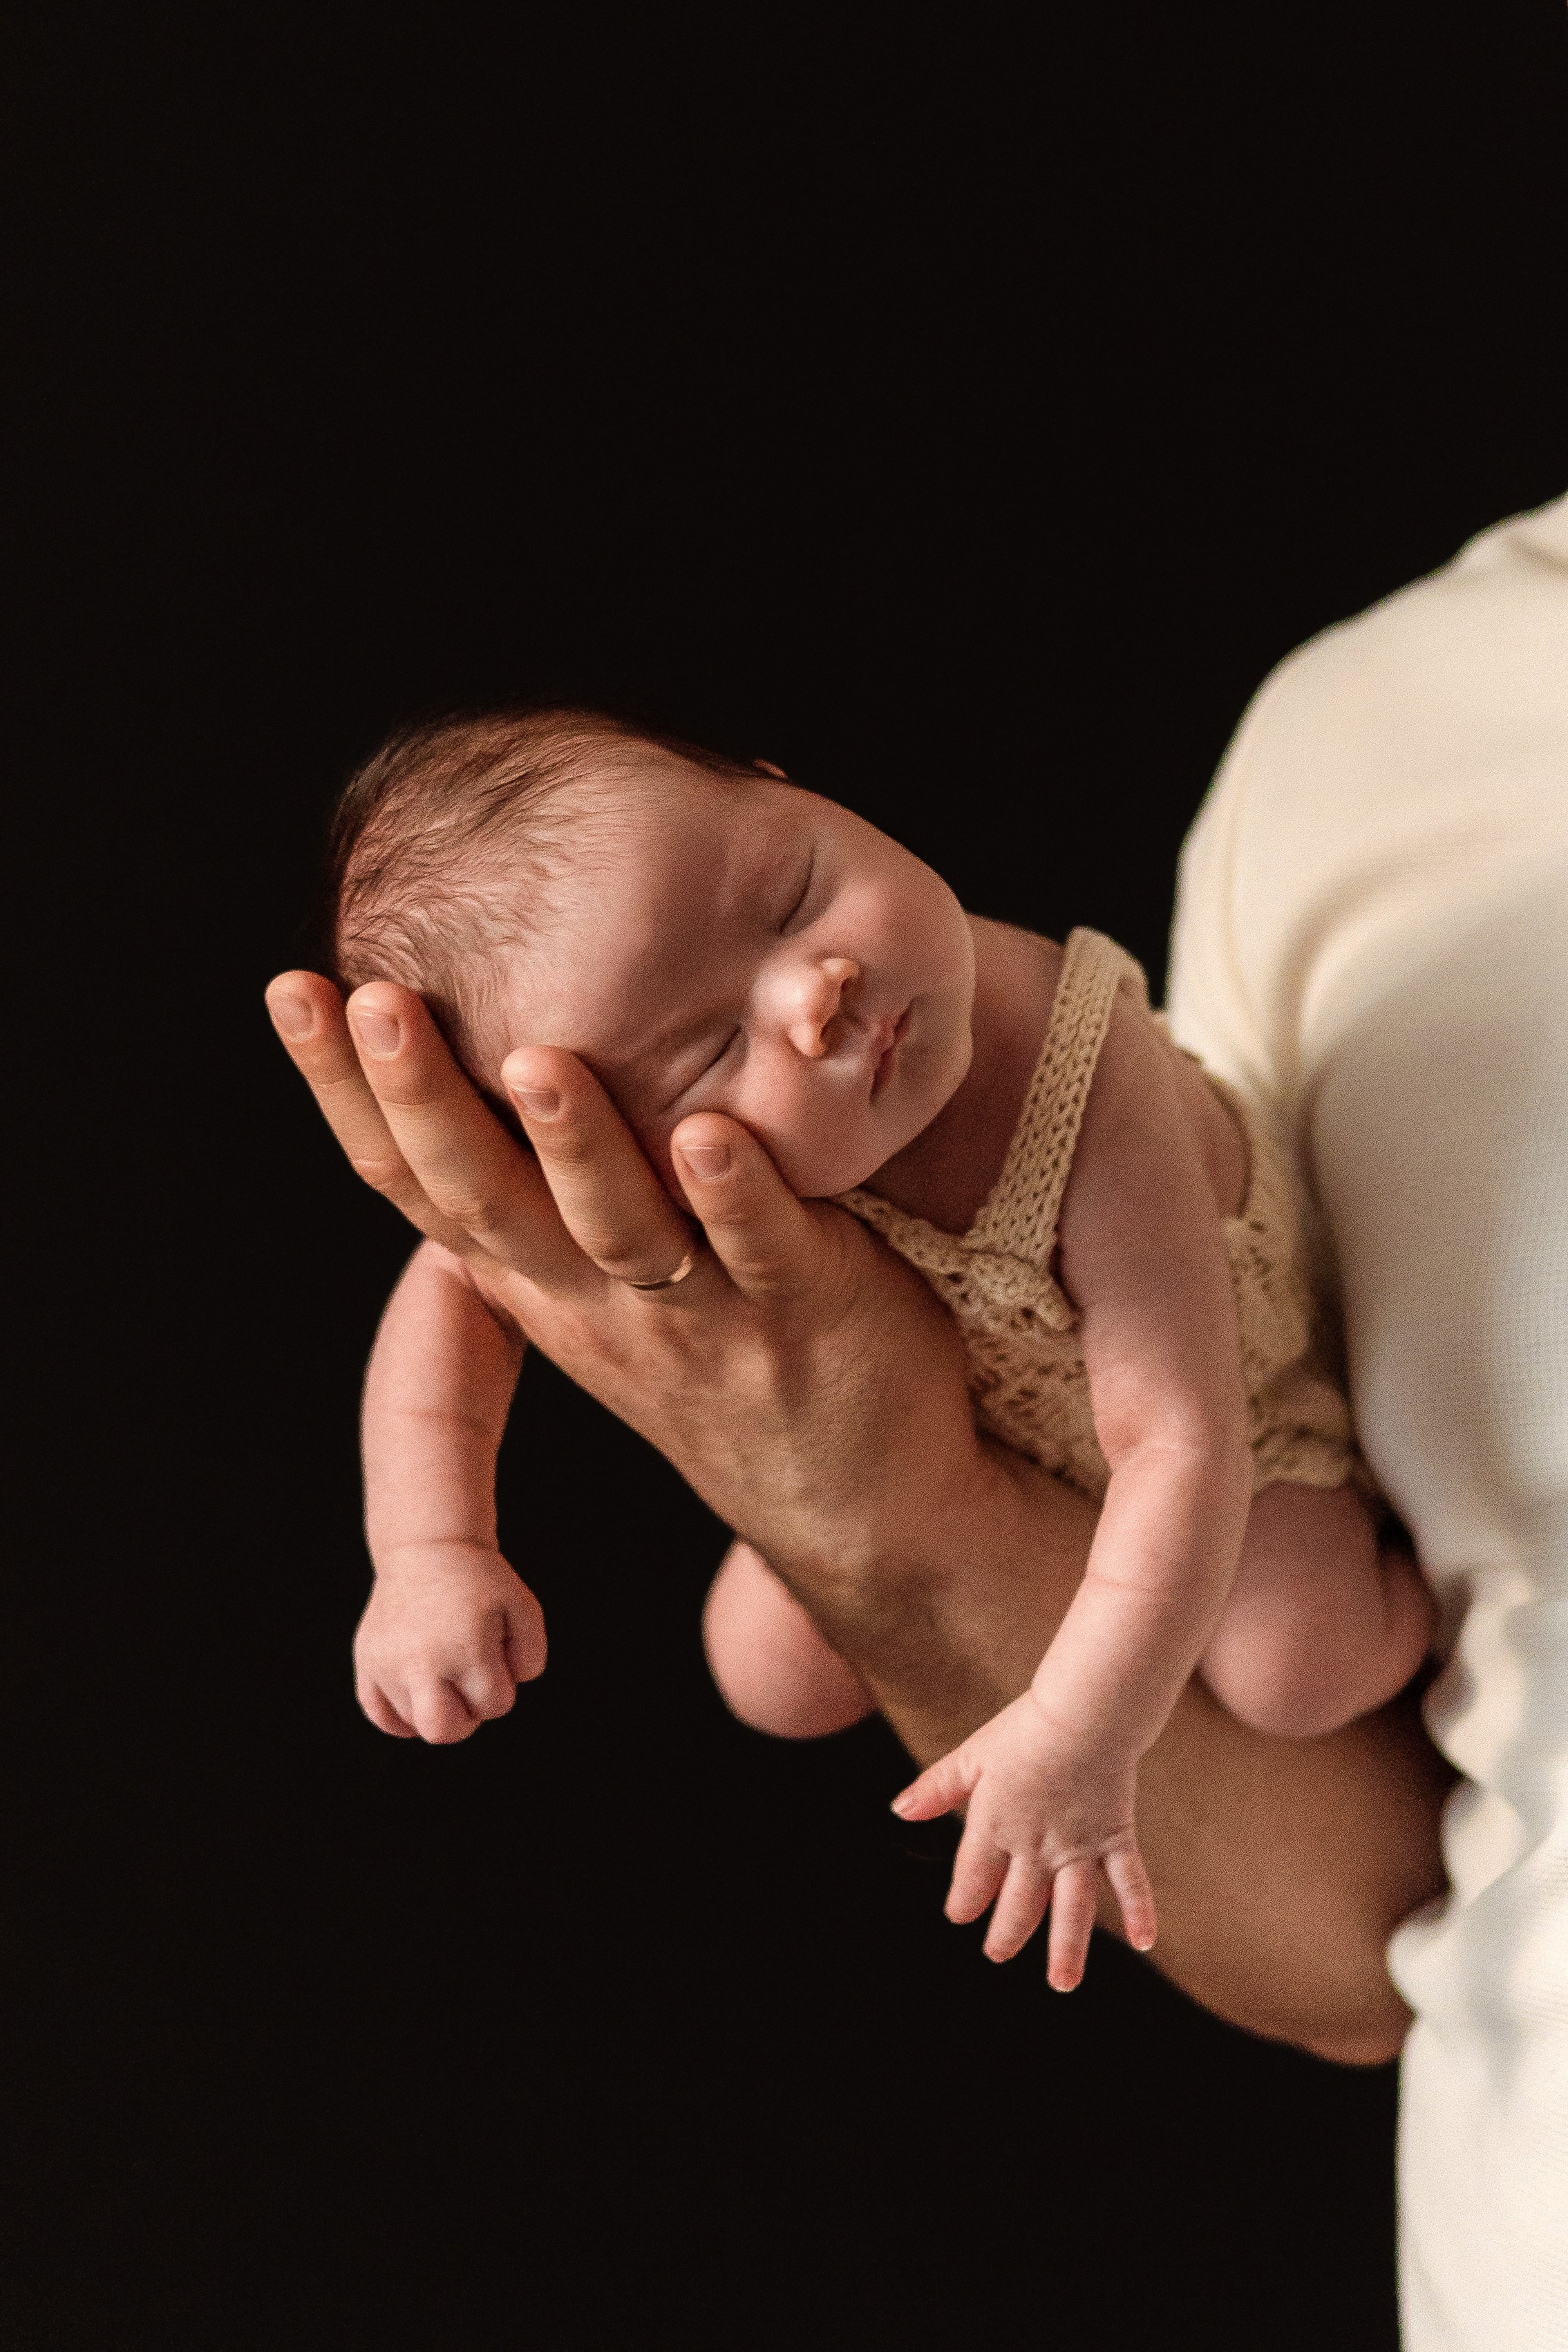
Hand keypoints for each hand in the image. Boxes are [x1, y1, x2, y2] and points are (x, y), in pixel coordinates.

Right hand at [264, 972, 987, 1611]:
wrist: (856, 1507)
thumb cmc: (726, 1347)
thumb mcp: (606, 1275)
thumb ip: (547, 1182)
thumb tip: (490, 1034)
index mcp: (535, 1277)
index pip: (415, 1183)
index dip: (346, 1093)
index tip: (294, 990)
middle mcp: (592, 1298)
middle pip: (486, 1199)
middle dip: (423, 1099)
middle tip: (373, 999)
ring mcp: (695, 1315)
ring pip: (618, 1227)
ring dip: (573, 1145)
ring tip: (535, 1062)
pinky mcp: (803, 1315)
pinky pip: (762, 1249)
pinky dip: (735, 1194)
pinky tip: (710, 1134)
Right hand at [355, 1541, 546, 1742]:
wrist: (428, 1548)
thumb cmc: (479, 1581)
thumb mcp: (523, 1608)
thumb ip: (531, 1658)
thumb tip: (507, 1689)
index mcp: (466, 1649)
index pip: (494, 1705)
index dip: (501, 1686)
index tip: (493, 1655)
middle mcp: (421, 1662)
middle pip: (444, 1732)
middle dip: (466, 1718)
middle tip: (468, 1687)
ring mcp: (387, 1665)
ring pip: (415, 1724)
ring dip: (437, 1706)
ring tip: (443, 1668)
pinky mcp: (366, 1663)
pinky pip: (380, 1716)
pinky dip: (400, 1716)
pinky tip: (418, 1691)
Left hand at [891, 1690, 1157, 1987]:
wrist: (1082, 1714)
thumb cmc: (1023, 1729)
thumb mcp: (971, 1756)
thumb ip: (936, 1788)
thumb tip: (899, 1811)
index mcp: (996, 1827)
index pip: (975, 1879)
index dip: (965, 1900)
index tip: (959, 1916)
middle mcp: (1036, 1848)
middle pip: (1019, 1904)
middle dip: (1006, 1934)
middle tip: (997, 1954)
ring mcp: (1078, 1847)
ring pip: (1071, 1910)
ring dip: (1066, 1950)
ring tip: (1062, 1984)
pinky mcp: (1115, 1836)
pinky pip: (1129, 1880)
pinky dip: (1139, 1910)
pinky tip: (1144, 1942)